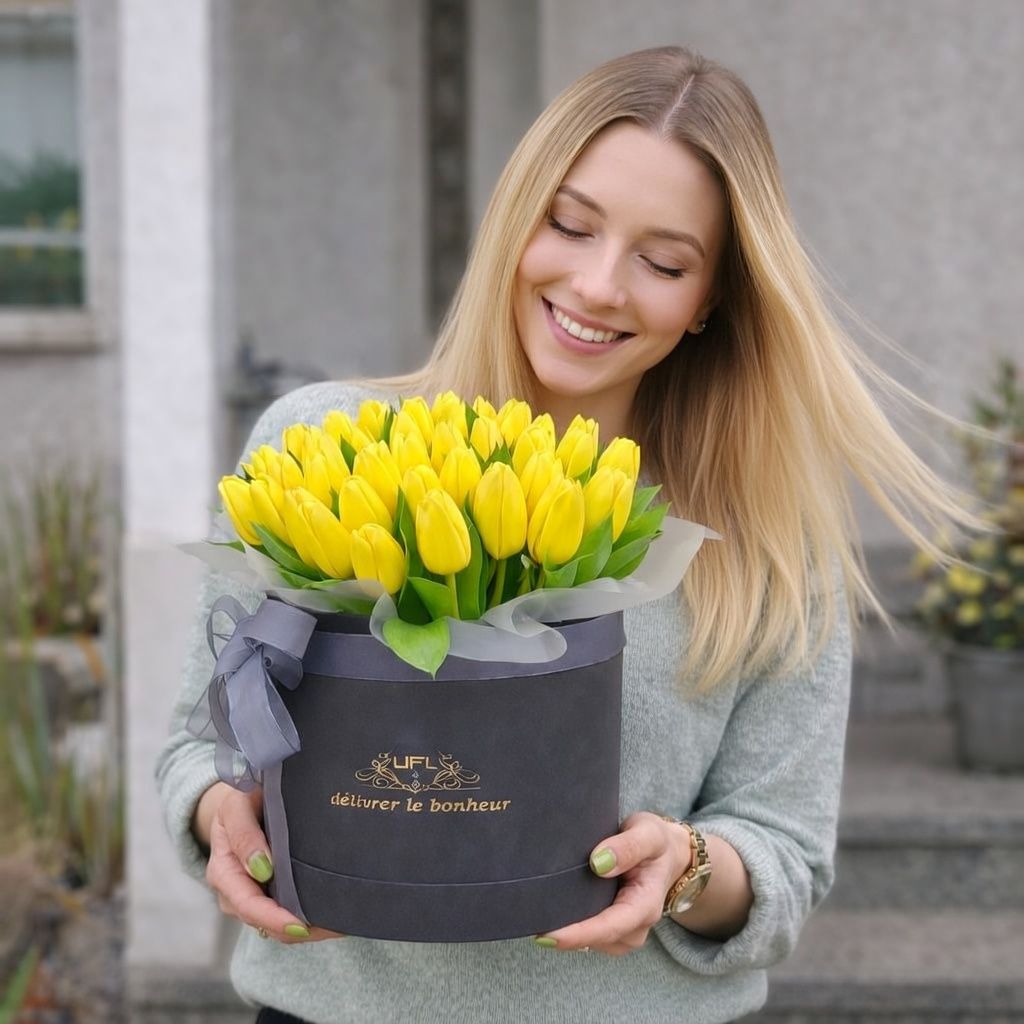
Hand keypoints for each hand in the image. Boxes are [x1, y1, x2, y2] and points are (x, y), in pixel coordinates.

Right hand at [195, 782, 343, 943]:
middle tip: (330, 930)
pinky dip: (304, 918)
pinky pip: (281, 915)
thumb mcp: (236, 806)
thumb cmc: (242, 800)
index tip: (300, 924)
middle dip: (293, 929)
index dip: (272, 917)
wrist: (242, 802)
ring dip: (303, 928)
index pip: (246, 903)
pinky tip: (329, 918)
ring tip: (336, 926)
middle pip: (262, 921)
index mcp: (223, 869)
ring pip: (272, 925)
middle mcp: (233, 891)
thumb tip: (261, 868)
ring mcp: (248, 896)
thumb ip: (244, 833)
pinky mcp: (265, 895)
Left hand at [536, 811, 690, 955]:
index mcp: (646, 906)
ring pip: (588, 940)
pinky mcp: (611, 930)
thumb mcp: (648, 833)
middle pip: (595, 938)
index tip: (548, 933)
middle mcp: (635, 927)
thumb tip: (599, 863)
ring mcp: (623, 932)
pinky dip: (569, 924)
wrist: (666, 854)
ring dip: (565, 928)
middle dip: (563, 932)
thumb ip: (628, 846)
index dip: (579, 933)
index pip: (610, 926)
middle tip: (527, 918)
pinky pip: (587, 934)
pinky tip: (551, 909)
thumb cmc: (656, 843)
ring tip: (536, 908)